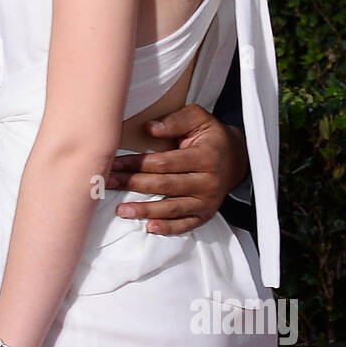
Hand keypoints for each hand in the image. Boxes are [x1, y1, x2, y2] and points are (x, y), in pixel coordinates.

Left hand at [105, 104, 247, 235]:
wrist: (237, 158)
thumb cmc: (211, 136)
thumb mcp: (198, 118)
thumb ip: (175, 120)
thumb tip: (148, 128)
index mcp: (205, 156)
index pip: (163, 162)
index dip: (136, 163)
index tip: (114, 163)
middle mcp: (207, 181)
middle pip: (163, 185)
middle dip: (132, 184)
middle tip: (108, 183)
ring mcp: (207, 201)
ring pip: (172, 208)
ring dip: (145, 210)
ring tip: (121, 210)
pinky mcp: (206, 214)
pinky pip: (185, 224)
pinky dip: (168, 228)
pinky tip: (149, 228)